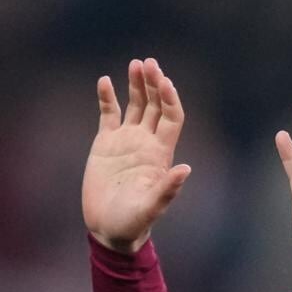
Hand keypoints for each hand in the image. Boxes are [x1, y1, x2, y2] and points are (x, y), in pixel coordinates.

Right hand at [83, 58, 191, 253]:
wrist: (109, 228)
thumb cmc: (132, 223)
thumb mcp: (151, 207)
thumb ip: (168, 189)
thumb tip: (186, 169)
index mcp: (161, 154)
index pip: (172, 118)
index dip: (170, 98)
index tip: (164, 81)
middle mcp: (146, 142)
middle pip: (156, 105)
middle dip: (154, 83)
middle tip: (149, 63)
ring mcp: (126, 141)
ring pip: (136, 105)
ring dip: (136, 85)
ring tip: (135, 64)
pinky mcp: (106, 143)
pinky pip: (108, 114)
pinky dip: (107, 97)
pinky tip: (105, 81)